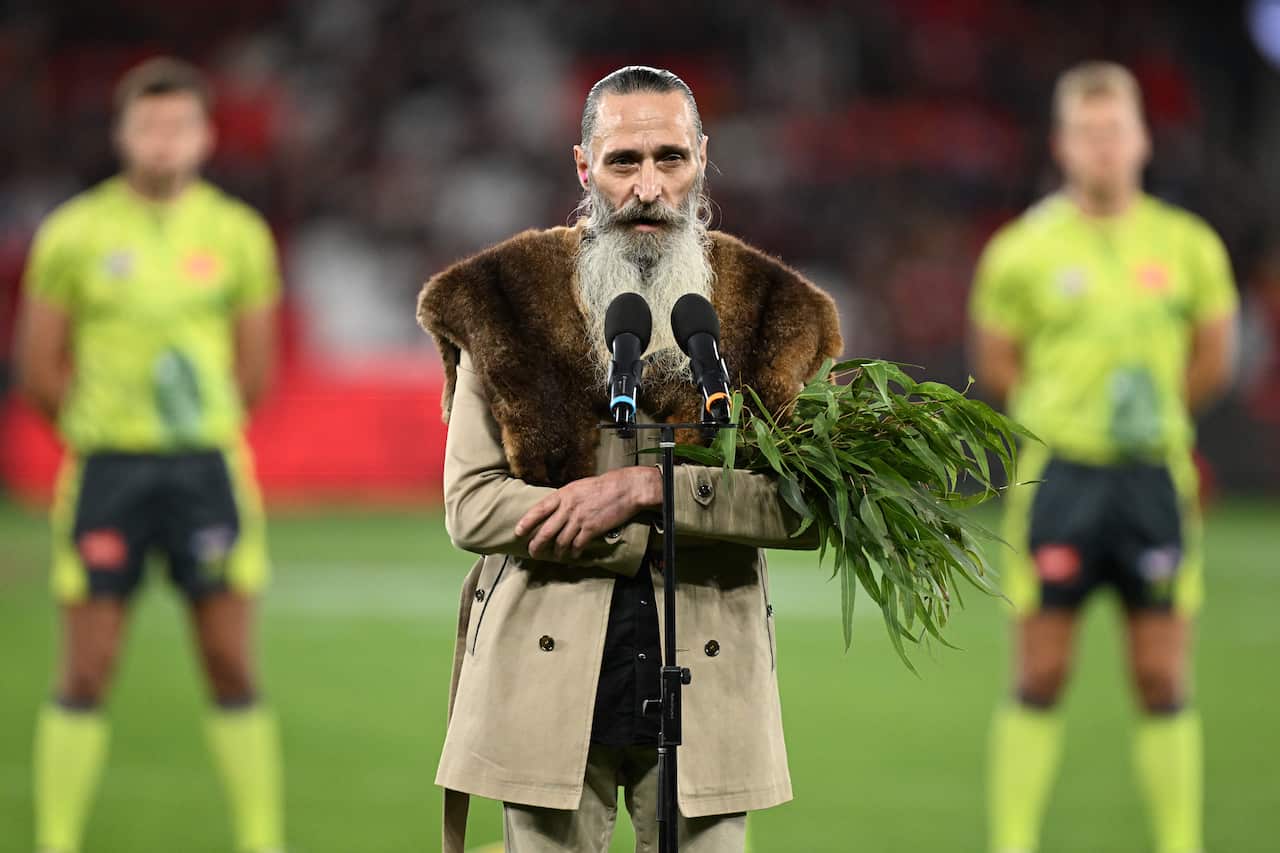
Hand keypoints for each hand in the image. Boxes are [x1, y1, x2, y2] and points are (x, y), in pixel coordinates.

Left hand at [515, 466, 661, 560]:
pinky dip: (574, 552)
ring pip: (561, 541)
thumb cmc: (602, 486)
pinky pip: (578, 545)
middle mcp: (568, 508)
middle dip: (537, 544)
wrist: (625, 489)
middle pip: (546, 531)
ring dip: (557, 552)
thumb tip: (555, 509)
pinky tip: (574, 555)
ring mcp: (579, 519)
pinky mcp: (592, 529)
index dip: (526, 522)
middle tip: (532, 552)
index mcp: (563, 495)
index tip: (518, 532)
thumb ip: (565, 498)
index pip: (539, 510)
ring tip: (555, 556)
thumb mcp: (578, 486)